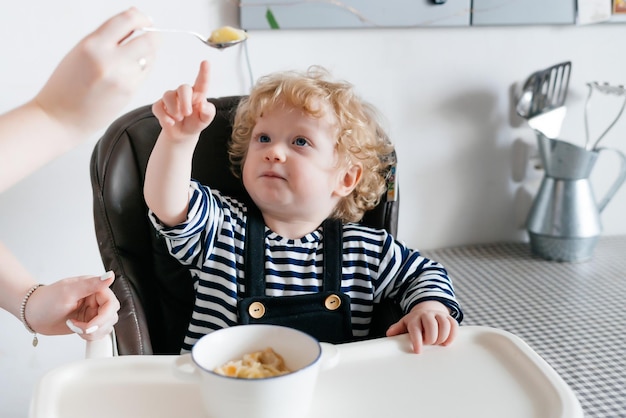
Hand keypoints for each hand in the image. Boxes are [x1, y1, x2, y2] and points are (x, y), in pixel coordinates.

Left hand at [25, 272, 119, 340]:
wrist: (32, 314)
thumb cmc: (45, 300)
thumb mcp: (68, 291)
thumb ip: (91, 284)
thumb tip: (110, 276)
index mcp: (94, 288)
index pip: (111, 304)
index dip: (103, 317)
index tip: (90, 325)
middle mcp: (96, 299)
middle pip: (110, 316)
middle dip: (96, 326)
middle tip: (80, 328)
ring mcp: (93, 312)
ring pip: (106, 326)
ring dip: (92, 332)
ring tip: (76, 328)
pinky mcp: (89, 322)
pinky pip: (99, 332)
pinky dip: (90, 336)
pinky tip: (77, 331)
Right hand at [34, 7, 159, 136]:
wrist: (60, 117)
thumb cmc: (67, 84)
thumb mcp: (81, 51)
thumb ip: (107, 37)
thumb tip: (135, 23)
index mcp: (93, 44)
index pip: (128, 20)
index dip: (141, 17)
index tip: (144, 20)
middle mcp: (109, 60)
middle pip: (149, 40)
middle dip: (153, 36)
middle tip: (149, 35)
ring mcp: (122, 78)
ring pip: (149, 58)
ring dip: (147, 54)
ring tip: (132, 58)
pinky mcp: (129, 92)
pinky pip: (145, 74)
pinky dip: (142, 69)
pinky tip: (129, 72)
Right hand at [152, 60, 215, 141]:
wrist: (183, 133)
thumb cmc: (196, 122)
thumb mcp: (205, 119)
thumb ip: (208, 112)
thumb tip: (203, 105)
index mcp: (198, 94)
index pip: (202, 82)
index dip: (204, 72)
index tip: (206, 62)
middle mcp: (184, 93)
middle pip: (183, 88)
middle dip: (184, 101)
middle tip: (187, 113)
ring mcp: (171, 98)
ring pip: (168, 96)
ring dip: (174, 110)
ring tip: (179, 118)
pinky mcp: (160, 105)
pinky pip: (158, 107)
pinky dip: (164, 117)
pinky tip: (171, 123)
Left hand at [386, 300, 457, 353]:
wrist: (427, 310)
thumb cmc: (415, 322)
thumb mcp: (405, 324)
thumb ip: (397, 329)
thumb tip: (389, 334)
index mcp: (415, 318)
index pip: (416, 329)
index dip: (417, 341)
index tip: (418, 351)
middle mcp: (427, 315)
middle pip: (432, 326)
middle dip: (431, 338)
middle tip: (428, 343)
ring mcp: (439, 315)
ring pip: (444, 325)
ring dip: (442, 337)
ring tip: (437, 343)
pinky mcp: (449, 318)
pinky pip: (454, 325)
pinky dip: (452, 335)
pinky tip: (446, 342)